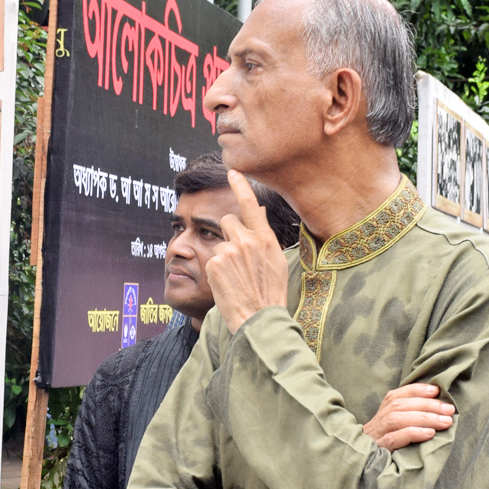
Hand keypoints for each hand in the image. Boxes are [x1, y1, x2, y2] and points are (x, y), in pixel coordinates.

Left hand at [206, 170, 288, 331]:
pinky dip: (216, 270)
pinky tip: (228, 283)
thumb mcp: (276, 260)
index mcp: (264, 238)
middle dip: (230, 233)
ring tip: (236, 276)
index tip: (232, 171)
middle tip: (238, 256)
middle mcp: (246, 240)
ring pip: (219, 243)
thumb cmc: (270, 291)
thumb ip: (265, 234)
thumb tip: (258, 212)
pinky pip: (211, 259)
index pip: (250, 204)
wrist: (258, 317)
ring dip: (224, 255)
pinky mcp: (214, 264)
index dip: (240, 185)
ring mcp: (228, 252)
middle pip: (228, 221)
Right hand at [363, 384, 455, 450]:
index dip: (415, 390)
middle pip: (399, 405)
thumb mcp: (395, 435)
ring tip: (444, 422)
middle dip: (427, 405)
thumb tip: (437, 411)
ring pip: (396, 419)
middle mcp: (375, 424)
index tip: (436, 390)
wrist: (363, 472)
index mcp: (380, 416)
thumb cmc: (387, 454)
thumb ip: (409, 421)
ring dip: (423, 417)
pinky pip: (393, 439)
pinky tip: (429, 434)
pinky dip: (412, 433)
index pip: (395, 396)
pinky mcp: (376, 452)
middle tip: (449, 410)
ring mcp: (374, 437)